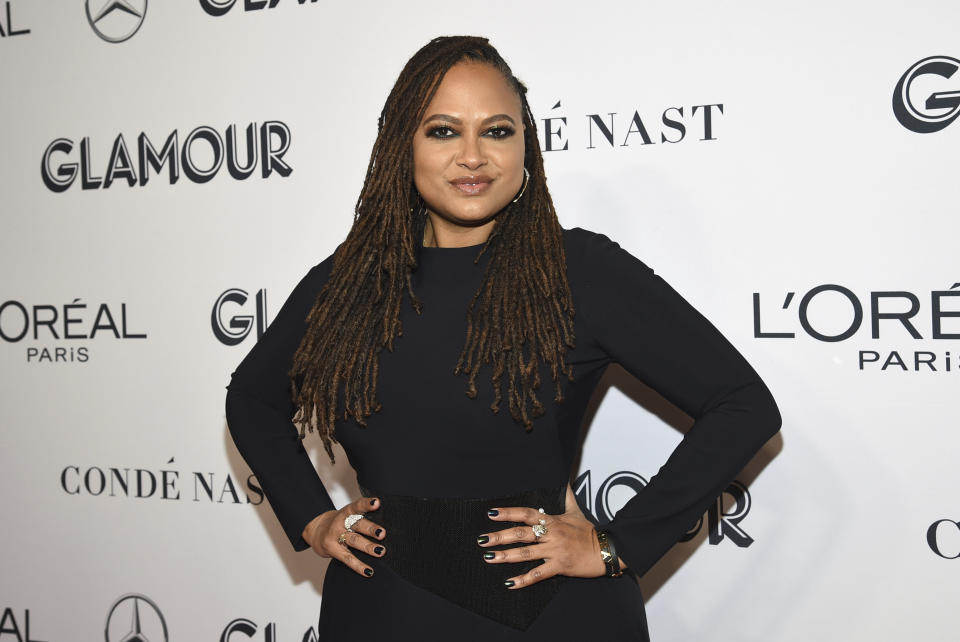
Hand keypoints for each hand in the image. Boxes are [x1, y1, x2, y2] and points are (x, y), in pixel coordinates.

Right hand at [302, 496, 386, 577]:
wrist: (315, 531)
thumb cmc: (339, 523)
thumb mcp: (347, 516)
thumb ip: (362, 518)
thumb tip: (387, 526)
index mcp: (346, 512)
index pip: (357, 506)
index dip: (366, 504)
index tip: (376, 502)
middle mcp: (340, 522)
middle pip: (357, 524)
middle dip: (370, 529)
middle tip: (382, 533)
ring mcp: (335, 536)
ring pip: (353, 540)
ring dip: (367, 546)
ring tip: (380, 551)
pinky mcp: (332, 549)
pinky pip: (347, 559)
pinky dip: (358, 566)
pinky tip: (368, 571)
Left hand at [478, 484, 611, 588]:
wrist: (606, 549)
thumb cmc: (589, 531)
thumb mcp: (576, 511)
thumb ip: (567, 496)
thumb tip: (565, 479)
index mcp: (552, 520)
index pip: (526, 513)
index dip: (508, 513)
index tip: (491, 513)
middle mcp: (551, 534)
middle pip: (521, 533)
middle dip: (499, 536)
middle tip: (482, 540)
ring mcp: (555, 551)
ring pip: (526, 553)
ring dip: (506, 556)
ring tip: (489, 557)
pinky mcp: (560, 566)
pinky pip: (539, 573)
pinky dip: (524, 579)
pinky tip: (510, 583)